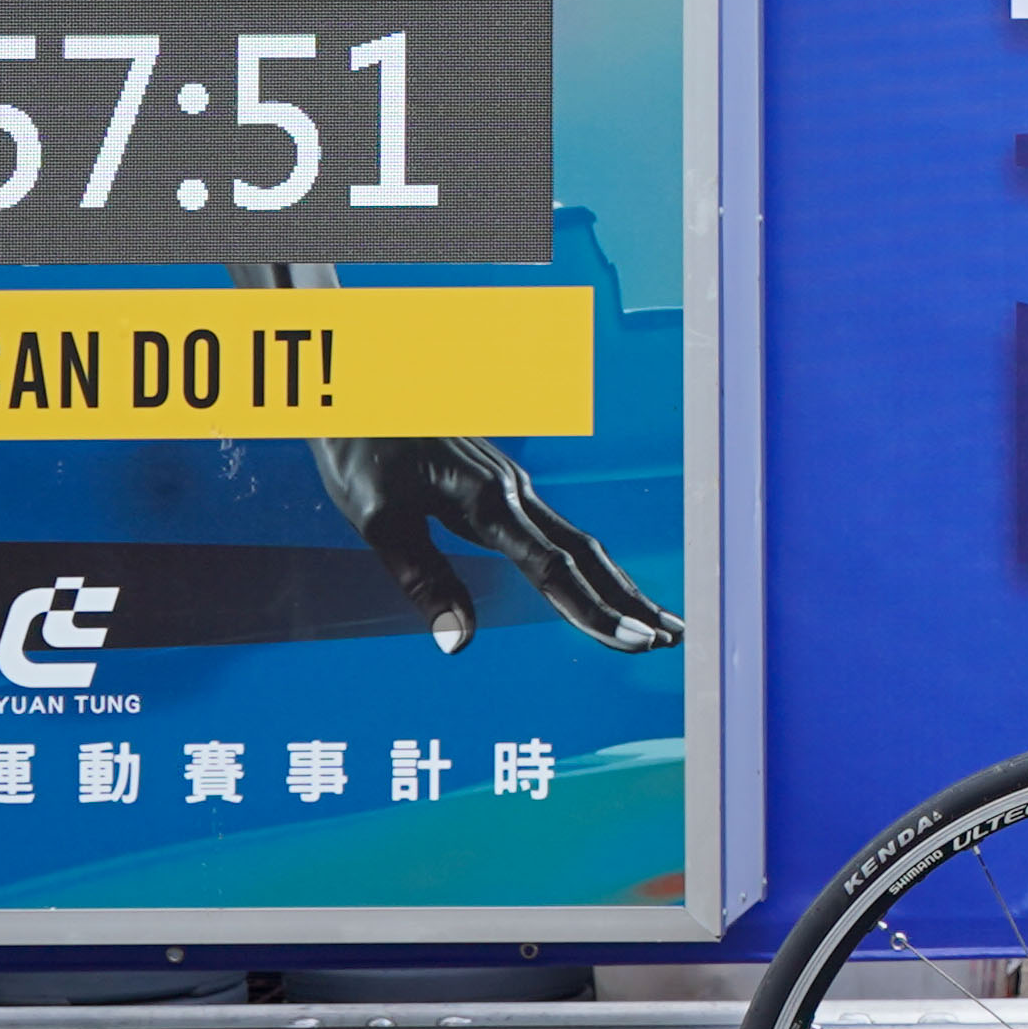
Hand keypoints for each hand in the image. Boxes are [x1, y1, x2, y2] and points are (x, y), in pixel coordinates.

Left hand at [313, 434, 682, 657]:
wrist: (355, 386)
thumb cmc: (360, 450)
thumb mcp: (378, 521)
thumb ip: (423, 580)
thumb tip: (459, 642)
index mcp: (489, 501)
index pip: (554, 568)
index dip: (594, 611)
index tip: (633, 642)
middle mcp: (513, 491)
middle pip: (587, 554)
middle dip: (629, 601)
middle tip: (672, 640)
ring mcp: (512, 486)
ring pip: (580, 541)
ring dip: (619, 584)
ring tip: (657, 622)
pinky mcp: (502, 486)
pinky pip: (560, 531)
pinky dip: (590, 565)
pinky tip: (602, 583)